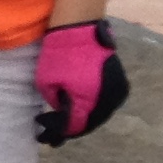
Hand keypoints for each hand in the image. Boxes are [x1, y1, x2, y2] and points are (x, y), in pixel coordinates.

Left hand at [34, 19, 129, 145]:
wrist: (80, 28)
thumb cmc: (59, 53)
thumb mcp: (47, 82)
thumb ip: (56, 104)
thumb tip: (63, 114)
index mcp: (88, 100)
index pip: (72, 127)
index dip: (56, 133)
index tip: (41, 134)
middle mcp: (106, 100)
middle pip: (87, 124)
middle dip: (70, 129)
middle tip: (53, 133)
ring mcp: (116, 92)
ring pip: (98, 116)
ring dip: (83, 120)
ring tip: (66, 122)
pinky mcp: (120, 84)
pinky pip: (106, 105)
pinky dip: (93, 110)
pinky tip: (81, 110)